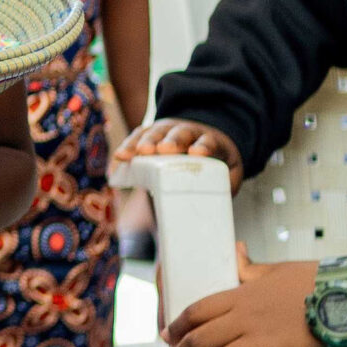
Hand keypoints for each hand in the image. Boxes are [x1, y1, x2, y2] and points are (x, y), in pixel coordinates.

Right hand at [113, 115, 244, 190]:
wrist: (202, 144)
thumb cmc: (214, 165)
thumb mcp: (228, 175)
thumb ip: (224, 189)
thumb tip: (211, 216)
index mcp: (210, 141)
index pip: (208, 141)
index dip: (203, 147)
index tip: (196, 154)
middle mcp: (188, 132)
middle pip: (179, 133)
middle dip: (170, 141)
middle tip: (162, 150)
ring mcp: (168, 131)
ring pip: (156, 132)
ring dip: (145, 141)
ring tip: (135, 153)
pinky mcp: (151, 134)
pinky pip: (137, 137)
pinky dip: (128, 146)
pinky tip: (118, 158)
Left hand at [164, 247, 320, 346]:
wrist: (343, 297)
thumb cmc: (311, 281)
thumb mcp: (275, 270)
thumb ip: (249, 268)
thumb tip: (236, 251)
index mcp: (240, 296)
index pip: (197, 312)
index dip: (177, 326)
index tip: (168, 336)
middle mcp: (244, 319)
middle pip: (200, 340)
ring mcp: (260, 340)